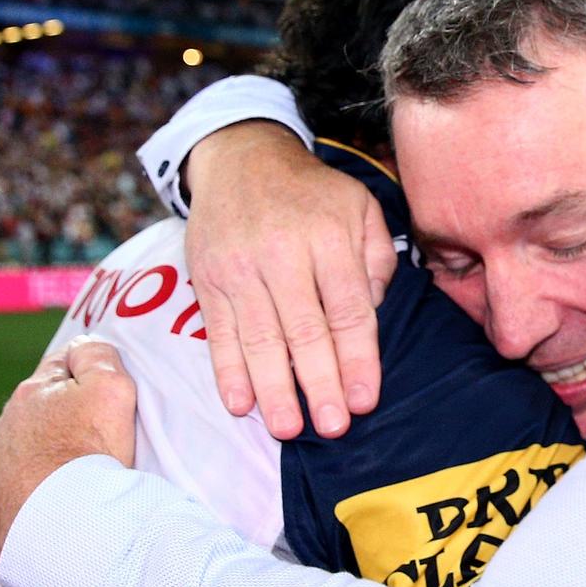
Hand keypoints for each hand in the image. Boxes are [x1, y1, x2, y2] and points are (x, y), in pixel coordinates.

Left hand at [0, 337, 137, 559]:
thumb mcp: (112, 389)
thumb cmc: (93, 454)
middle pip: (36, 410)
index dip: (86, 376)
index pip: (61, 365)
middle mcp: (1, 424)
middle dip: (59, 419)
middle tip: (93, 444)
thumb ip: (97, 355)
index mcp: (32, 392)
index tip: (104, 399)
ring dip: (38, 457)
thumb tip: (82, 343)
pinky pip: (2, 491)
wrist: (65, 525)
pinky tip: (46, 503)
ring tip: (71, 478)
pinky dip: (22, 493)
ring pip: (15, 450)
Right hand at [184, 121, 396, 438]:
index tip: (365, 400)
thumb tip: (374, 312)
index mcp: (330, 237)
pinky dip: (228, 371)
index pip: (349, 310)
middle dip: (320, 384)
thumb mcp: (361, 208)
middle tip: (334, 426)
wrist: (241, 158)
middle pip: (305, 331)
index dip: (358, 359)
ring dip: (274, 389)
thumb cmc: (312, 194)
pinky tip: (241, 403)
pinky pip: (220, 332)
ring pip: (260, 338)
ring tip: (288, 428)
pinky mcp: (207, 279)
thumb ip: (378, 259)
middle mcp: (283, 253)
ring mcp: (241, 268)